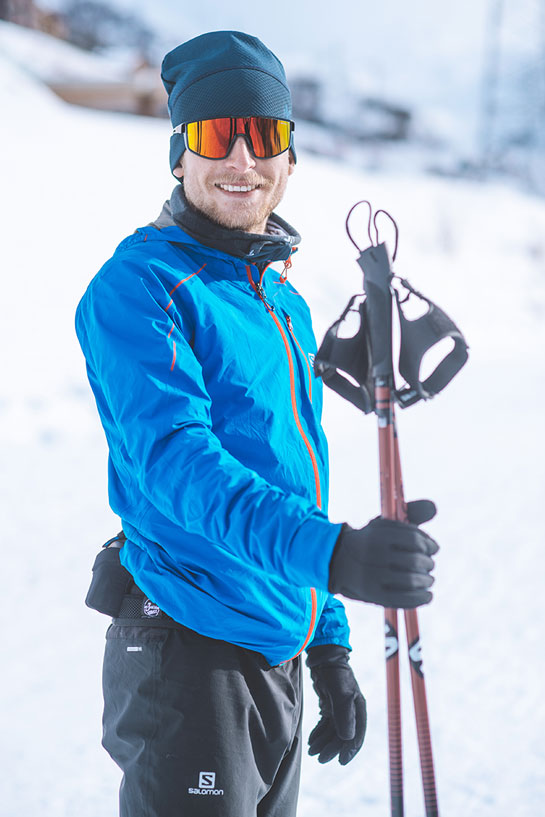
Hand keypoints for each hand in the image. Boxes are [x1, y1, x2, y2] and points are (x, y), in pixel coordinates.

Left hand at [307, 645, 366, 764]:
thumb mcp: (341, 693)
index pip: (357, 735)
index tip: (340, 761)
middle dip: (332, 748)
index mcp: (358, 708)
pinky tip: (312, 741)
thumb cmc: (335, 673)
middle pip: (343, 735)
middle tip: (320, 758)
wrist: (323, 657)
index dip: (349, 750)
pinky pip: (325, 724)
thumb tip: (347, 738)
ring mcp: (340, 708)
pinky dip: (319, 733)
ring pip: (333, 731)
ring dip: (324, 742)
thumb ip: (344, 715)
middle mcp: (351, 710)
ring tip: (312, 751)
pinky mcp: (329, 705)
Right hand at [328, 501, 438, 607]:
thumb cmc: (372, 541)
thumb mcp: (386, 523)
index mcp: (377, 535)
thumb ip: (411, 513)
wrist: (340, 562)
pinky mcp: (375, 596)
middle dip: (428, 563)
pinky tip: (428, 594)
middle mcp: (373, 555)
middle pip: (414, 561)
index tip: (431, 548)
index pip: (413, 539)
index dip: (428, 544)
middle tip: (428, 564)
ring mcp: (373, 577)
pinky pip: (404, 600)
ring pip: (412, 581)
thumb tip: (433, 507)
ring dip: (427, 580)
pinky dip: (422, 598)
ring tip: (428, 579)